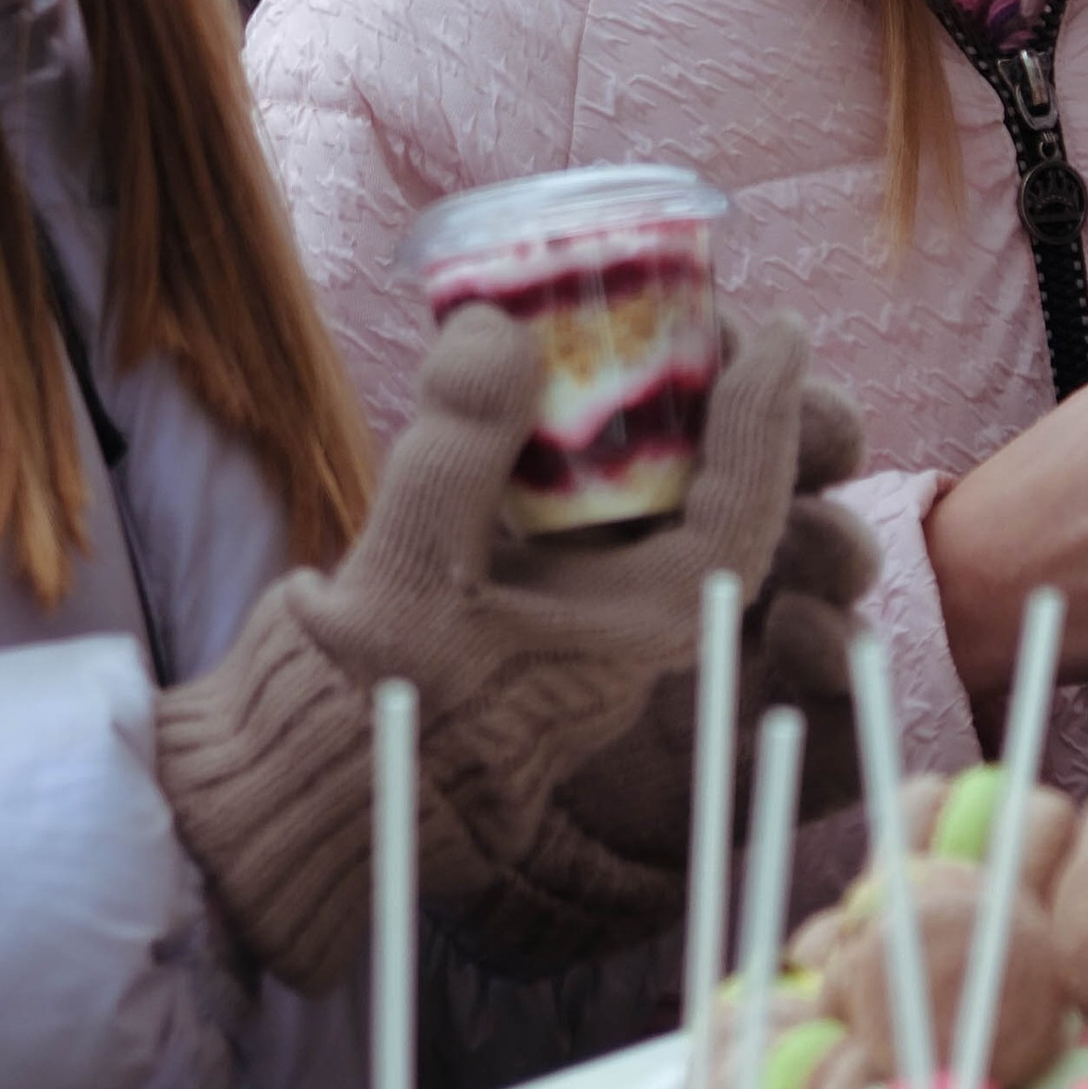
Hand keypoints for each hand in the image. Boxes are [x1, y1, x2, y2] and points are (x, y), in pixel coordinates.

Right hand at [155, 298, 824, 990]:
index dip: (771, 410)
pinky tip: (537, 364)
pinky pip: (589, 480)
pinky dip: (580, 420)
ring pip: (661, 480)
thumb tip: (500, 325)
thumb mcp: (416, 568)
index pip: (747, 506)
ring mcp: (582, 587)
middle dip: (736, 404)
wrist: (307, 769)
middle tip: (705, 319)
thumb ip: (461, 443)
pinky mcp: (528, 568)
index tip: (781, 326)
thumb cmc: (374, 697)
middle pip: (726, 488)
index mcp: (645, 625)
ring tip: (628, 329)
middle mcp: (632, 606)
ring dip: (659, 404)